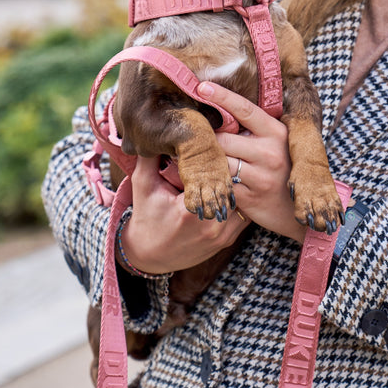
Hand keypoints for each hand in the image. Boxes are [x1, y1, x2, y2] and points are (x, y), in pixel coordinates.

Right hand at [119, 155, 248, 274]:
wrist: (149, 257)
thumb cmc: (145, 219)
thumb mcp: (143, 186)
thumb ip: (150, 158)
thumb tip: (159, 130)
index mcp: (190, 210)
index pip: (217, 176)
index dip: (220, 158)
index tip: (218, 145)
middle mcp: (211, 224)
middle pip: (235, 187)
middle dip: (233, 170)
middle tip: (235, 150)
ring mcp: (222, 235)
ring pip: (244, 202)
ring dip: (239, 186)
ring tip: (237, 167)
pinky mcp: (227, 241)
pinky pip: (244, 216)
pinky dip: (240, 202)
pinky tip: (234, 188)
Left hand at [197, 80, 307, 244]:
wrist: (298, 212)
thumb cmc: (283, 171)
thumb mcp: (278, 144)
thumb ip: (255, 130)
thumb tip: (221, 111)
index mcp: (277, 133)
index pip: (245, 109)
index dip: (222, 96)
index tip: (202, 86)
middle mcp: (270, 152)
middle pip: (223, 139)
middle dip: (211, 142)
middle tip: (204, 144)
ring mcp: (261, 176)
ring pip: (220, 162)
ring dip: (210, 163)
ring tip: (207, 164)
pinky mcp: (250, 198)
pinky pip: (222, 185)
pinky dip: (214, 182)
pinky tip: (215, 182)